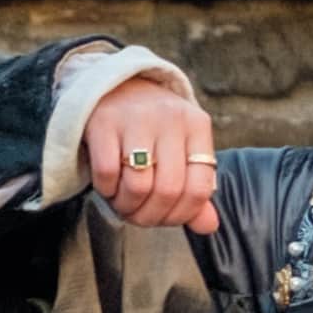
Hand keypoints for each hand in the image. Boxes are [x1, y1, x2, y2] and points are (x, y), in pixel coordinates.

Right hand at [84, 71, 217, 232]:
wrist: (114, 85)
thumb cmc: (152, 128)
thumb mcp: (181, 150)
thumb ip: (194, 189)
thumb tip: (208, 227)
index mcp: (197, 126)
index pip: (199, 188)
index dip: (181, 215)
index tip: (164, 218)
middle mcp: (171, 118)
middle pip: (168, 190)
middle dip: (150, 216)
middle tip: (138, 215)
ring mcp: (137, 118)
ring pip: (138, 185)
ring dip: (127, 206)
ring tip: (122, 202)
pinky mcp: (104, 121)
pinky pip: (107, 173)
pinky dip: (106, 189)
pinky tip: (107, 185)